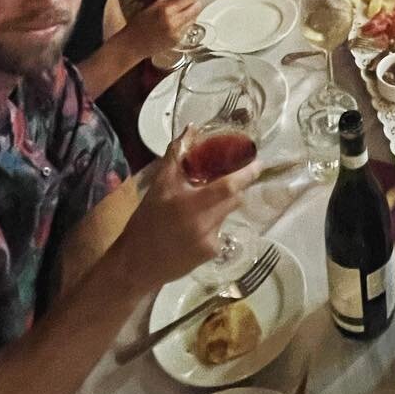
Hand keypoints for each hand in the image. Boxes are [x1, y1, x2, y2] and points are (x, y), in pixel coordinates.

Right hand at [113, 134, 259, 291]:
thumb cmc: (146, 221)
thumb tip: (191, 129)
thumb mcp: (159, 185)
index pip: (229, 186)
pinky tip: (195, 227)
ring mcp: (210, 241)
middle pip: (234, 198)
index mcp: (191, 203)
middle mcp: (205, 223)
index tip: (258, 162)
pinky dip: (213, 223)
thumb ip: (176, 154)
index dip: (247, 173)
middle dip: (233, 187)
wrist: (136, 264)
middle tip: (223, 179)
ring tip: (200, 205)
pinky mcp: (211, 254)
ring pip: (227, 213)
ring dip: (220, 205)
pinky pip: (220, 230)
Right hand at [126, 0, 204, 59]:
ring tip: (186, 8)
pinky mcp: (178, 40)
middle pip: (196, 7)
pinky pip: (188, 27)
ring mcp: (177, 32)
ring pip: (194, 18)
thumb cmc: (138, 25)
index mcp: (166, 10)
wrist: (132, 45)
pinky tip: (179, 20)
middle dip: (197, 1)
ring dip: (193, 12)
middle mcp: (174, 21)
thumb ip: (169, 0)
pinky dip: (187, 22)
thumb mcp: (153, 6)